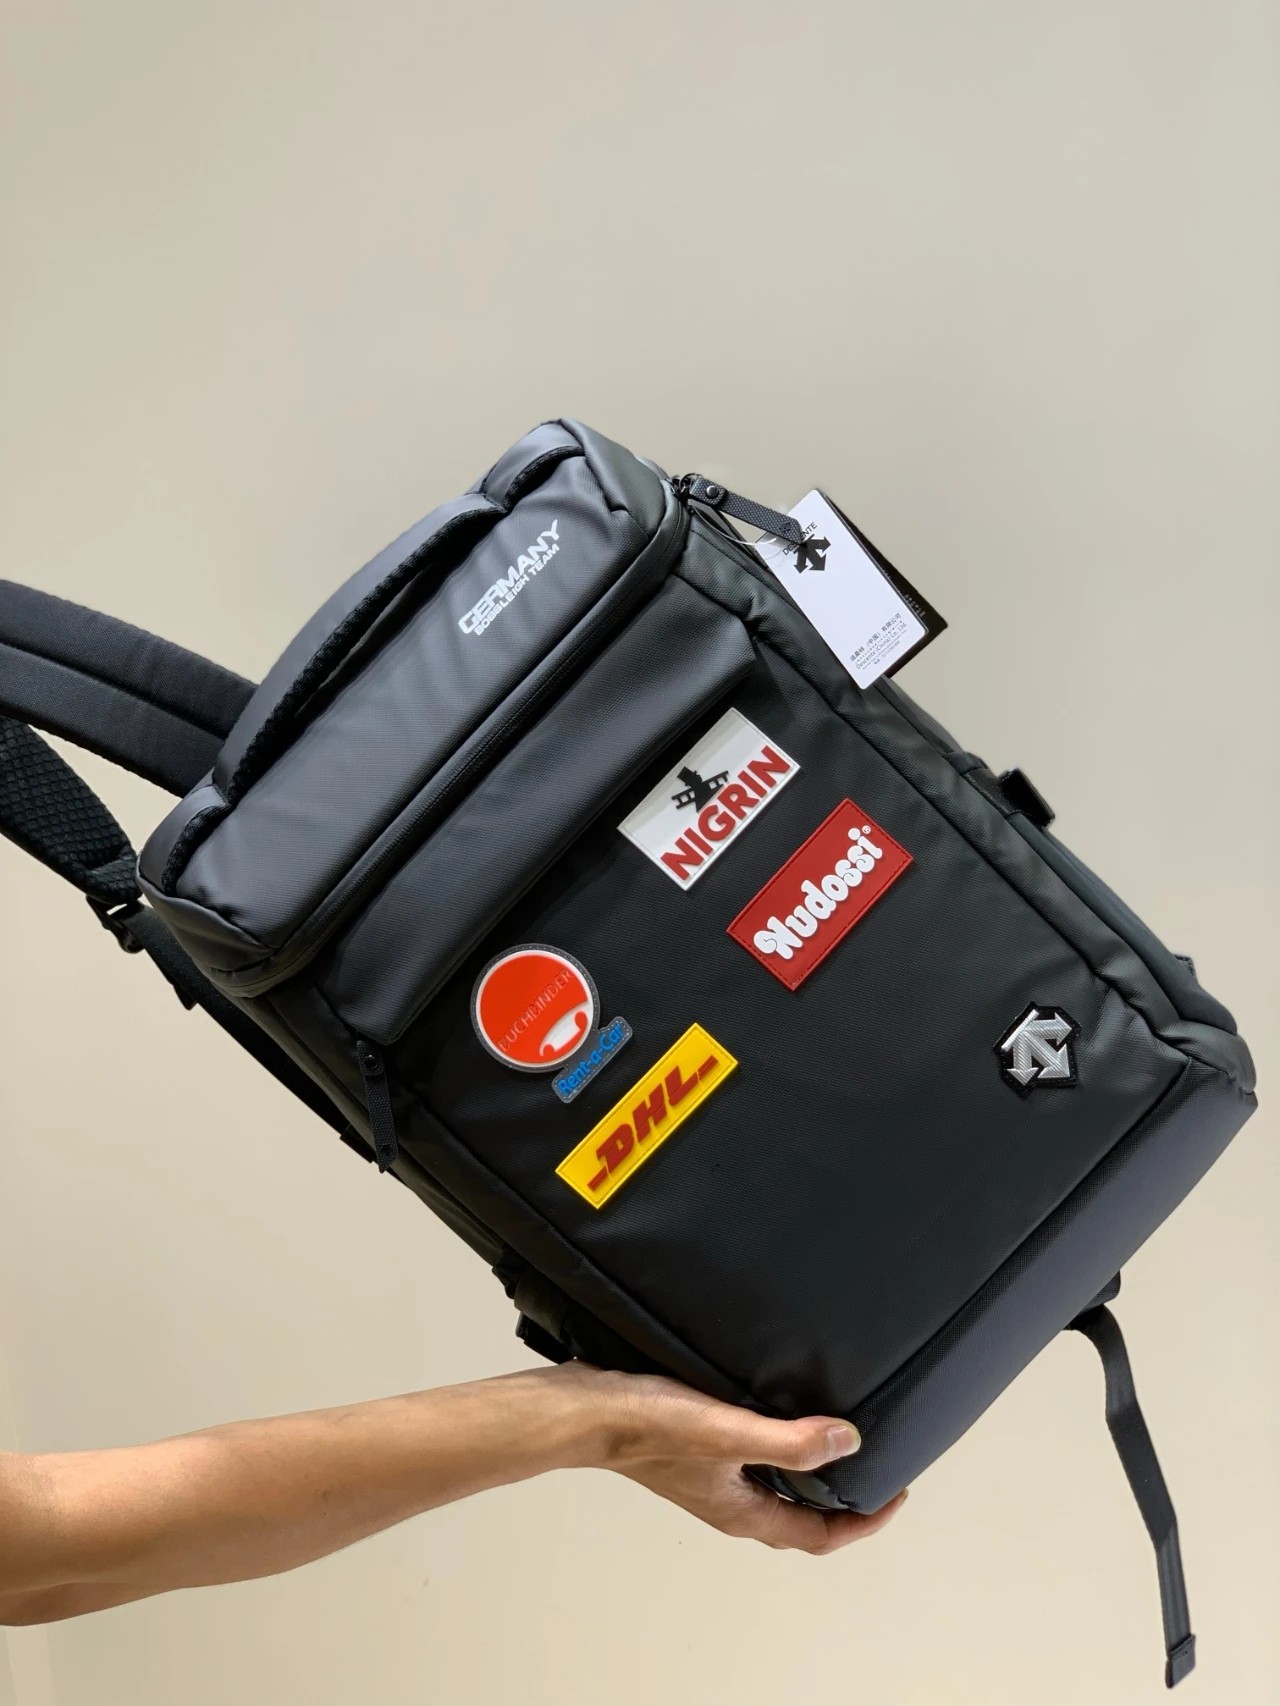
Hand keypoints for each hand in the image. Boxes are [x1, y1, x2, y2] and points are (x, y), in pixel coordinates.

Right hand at [557, 1365, 907, 1553]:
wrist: (586, 1411)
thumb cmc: (646, 1425)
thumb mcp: (726, 1431)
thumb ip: (788, 1441)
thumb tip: (848, 1441)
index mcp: (741, 1512)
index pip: (818, 1536)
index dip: (864, 1522)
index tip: (896, 1494)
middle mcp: (730, 1504)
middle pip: (800, 1520)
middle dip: (842, 1503)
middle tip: (874, 1470)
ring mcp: (711, 1481)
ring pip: (776, 1492)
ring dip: (811, 1476)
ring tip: (838, 1441)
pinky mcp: (696, 1454)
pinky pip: (753, 1465)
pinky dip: (780, 1452)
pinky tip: (780, 1415)